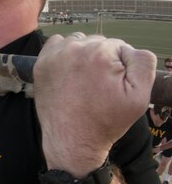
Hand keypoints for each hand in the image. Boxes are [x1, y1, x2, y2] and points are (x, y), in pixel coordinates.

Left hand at [34, 33, 155, 174]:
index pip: (119, 46)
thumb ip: (143, 62)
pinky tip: (69, 73)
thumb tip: (128, 49)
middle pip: (98, 43)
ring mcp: (54, 56)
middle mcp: (75, 49)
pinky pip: (57, 45)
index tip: (113, 85)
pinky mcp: (41, 64)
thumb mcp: (140, 96)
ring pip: (78, 42)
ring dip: (83, 56)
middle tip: (98, 86)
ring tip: (84, 81)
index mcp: (100, 54)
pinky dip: (64, 54)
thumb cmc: (105, 122)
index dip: (120, 66)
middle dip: (102, 60)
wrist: (73, 141)